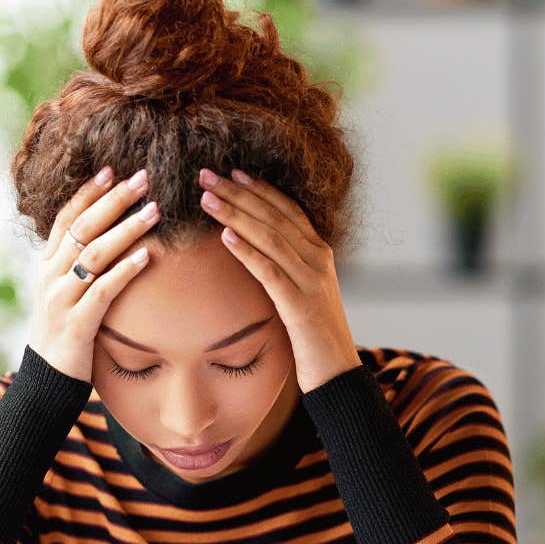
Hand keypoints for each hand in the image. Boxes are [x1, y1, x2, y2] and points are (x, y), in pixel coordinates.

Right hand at [27, 166, 159, 380]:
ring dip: (127, 230)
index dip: (88, 193)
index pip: (66, 218)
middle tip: (143, 178)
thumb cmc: (65, 334)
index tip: (112, 170)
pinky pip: (103, 291)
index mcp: (47, 265)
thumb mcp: (66, 293)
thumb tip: (110, 236)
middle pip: (83, 228)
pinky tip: (147, 257)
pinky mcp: (76, 324)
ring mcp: (61, 299)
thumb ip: (81, 266)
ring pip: (94, 254)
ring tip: (155, 211)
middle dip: (114, 201)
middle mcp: (50, 277)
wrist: (46, 381)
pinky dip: (125, 271)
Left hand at [199, 168, 361, 390]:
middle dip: (238, 193)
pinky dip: (247, 252)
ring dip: (236, 215)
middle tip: (206, 174)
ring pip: (271, 237)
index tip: (232, 171)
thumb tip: (252, 247)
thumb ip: (285, 266)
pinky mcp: (301, 306)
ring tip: (207, 199)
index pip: (287, 209)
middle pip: (274, 216)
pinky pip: (271, 272)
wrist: (338, 372)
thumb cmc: (313, 334)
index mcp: (319, 252)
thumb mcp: (301, 292)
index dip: (259, 188)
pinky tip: (225, 238)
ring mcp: (312, 281)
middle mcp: (318, 259)